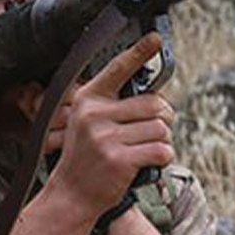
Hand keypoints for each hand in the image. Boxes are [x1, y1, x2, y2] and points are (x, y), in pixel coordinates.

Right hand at [43, 33, 175, 217]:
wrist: (71, 195)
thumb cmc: (85, 159)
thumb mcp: (88, 125)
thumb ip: (113, 107)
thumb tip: (156, 98)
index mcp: (88, 100)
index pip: (117, 69)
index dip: (138, 52)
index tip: (154, 39)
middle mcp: (95, 115)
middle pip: (154, 103)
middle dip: (164, 118)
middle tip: (156, 130)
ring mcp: (105, 137)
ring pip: (160, 128)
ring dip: (162, 141)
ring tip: (146, 150)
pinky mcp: (118, 159)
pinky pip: (161, 150)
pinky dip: (163, 158)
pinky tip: (149, 163)